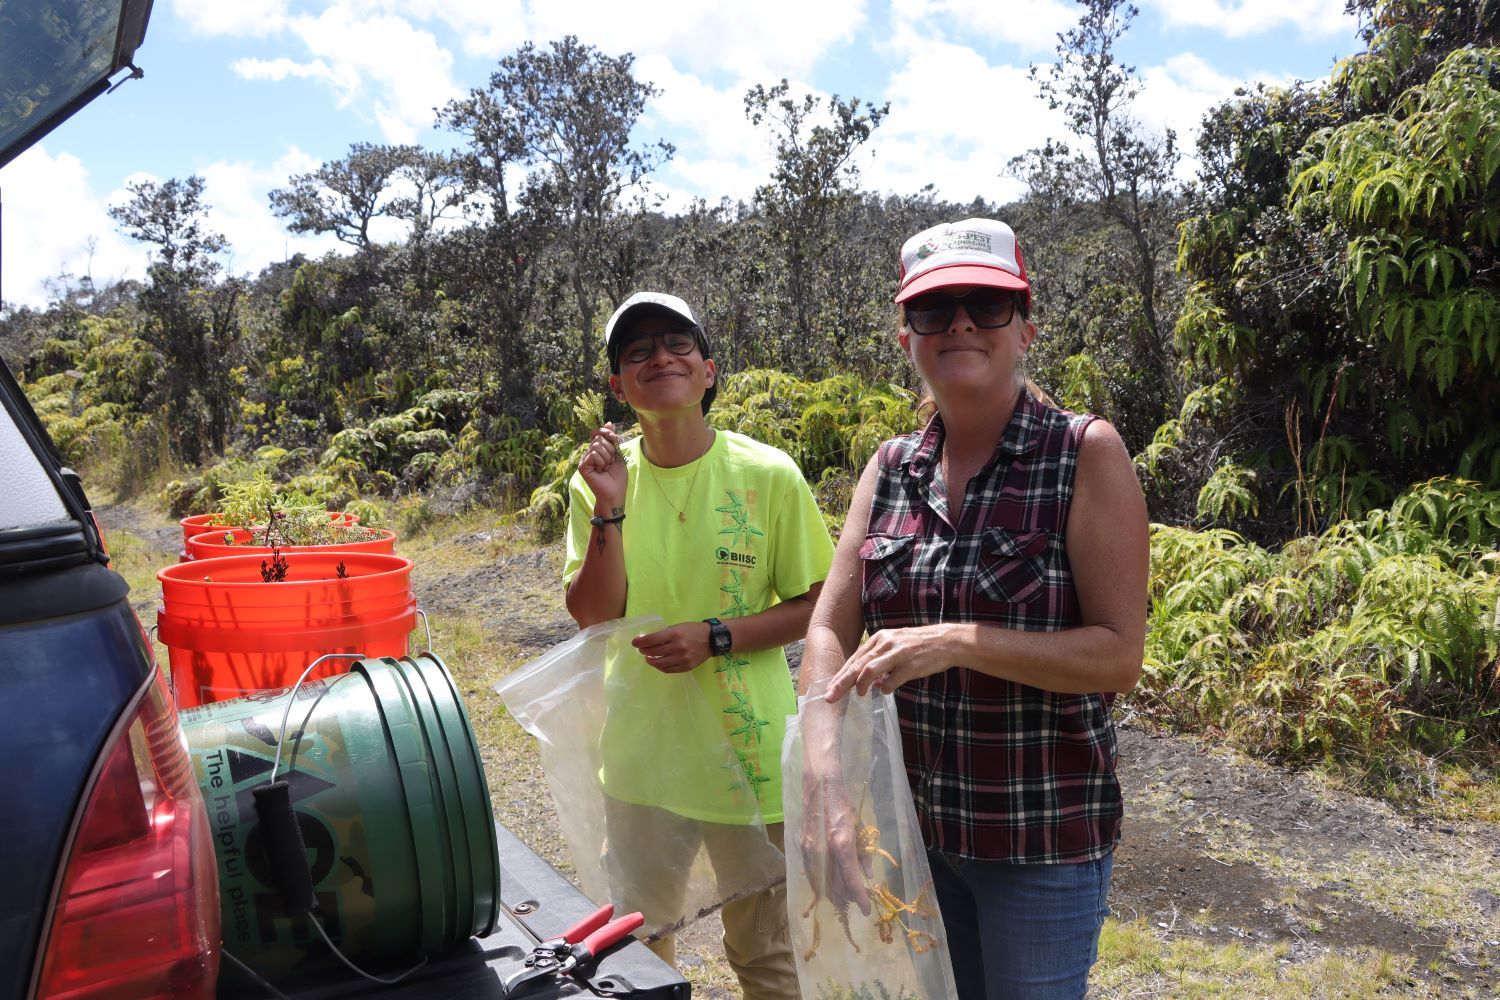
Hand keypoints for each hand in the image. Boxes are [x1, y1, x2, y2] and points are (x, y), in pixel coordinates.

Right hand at [578, 423, 627, 509]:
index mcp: (596, 450)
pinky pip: (594, 454)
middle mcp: (589, 453)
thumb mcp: (617, 454)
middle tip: (610, 463)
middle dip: (610, 449)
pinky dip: (602, 461)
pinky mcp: (583, 466)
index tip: (614, 438)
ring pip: (597, 445)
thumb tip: (609, 422)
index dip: (606, 432)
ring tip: (606, 468)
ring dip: (607, 457)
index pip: (597, 432)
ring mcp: (585, 460)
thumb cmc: (617, 477)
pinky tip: (601, 471)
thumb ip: (612, 439)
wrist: (615, 493)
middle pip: (599, 438)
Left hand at [631, 621, 711, 672]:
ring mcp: (682, 658)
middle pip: (654, 651)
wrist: (712, 640)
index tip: (634, 643)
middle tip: (642, 649)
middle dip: (644, 650)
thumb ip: (664, 633)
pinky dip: (661, 667)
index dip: (641, 642)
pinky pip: (668, 670)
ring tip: (648, 657)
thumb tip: (648, 640)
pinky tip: (658, 662)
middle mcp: (678, 647)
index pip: (652, 639)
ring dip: (651, 660)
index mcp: (675, 634)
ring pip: (660, 663)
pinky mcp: (686, 667)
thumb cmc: (693, 630)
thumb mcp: (678, 627)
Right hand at [800, 771, 870, 914]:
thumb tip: (869, 875)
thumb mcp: (860, 828)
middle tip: (853, 906)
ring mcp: (810, 850)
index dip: (860, 898)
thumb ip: (864, 853)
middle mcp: (824, 852)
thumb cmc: (843, 805)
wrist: (819, 787)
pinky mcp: (802, 847)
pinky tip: (824, 888)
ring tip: (840, 902)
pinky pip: (810, 873)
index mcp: (842, 845)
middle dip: (845, 899)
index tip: (866, 910)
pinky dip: (819, 884)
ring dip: (831, 895)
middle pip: (835, 886)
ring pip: (820, 882)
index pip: (852, 880)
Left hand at [825, 624, 953, 702]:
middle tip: (830, 697)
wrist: (946, 641)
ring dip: (860, 685)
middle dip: (841, 682)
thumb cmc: (918, 646)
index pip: (855, 659)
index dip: (841, 675)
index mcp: (879, 639)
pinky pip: (892, 680)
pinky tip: (885, 690)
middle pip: (857, 665)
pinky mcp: (910, 665)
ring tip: (859, 695)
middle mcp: (885, 643)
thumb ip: (878, 660)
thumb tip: (863, 680)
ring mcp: (898, 653)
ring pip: (869, 670)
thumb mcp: (894, 645)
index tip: (830, 689)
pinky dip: (885, 688)